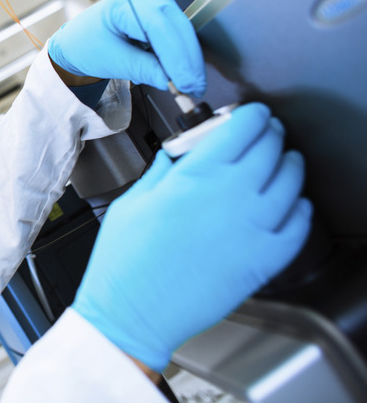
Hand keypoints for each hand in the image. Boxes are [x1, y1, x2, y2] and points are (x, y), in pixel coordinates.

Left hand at [48, 0, 205, 95]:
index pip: (159, 28)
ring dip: (188, 60)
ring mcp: (156, 5)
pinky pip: (179, 35)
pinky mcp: (162, 17)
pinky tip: (179, 74)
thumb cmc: (87, 45)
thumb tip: (170, 81)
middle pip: (177, 27)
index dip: (176, 56)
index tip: (184, 82)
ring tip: (189, 86)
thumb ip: (143, 69)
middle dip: (188, 61)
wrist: (78, 43)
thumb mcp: (112, 61)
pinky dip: (181, 56)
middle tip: (194, 88)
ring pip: (183, 31)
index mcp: (125, 3)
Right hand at [71, 103, 311, 371]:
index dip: (253, 115)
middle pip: (272, 148)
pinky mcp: (264, 260)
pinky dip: (301, 209)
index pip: (243, 127)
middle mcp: (231, 195)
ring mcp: (253, 228)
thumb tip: (175, 154)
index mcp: (195, 175)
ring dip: (290, 165)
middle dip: (271, 134)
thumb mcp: (132, 202)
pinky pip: (299, 226)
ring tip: (284, 163)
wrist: (134, 312)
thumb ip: (160, 171)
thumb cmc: (125, 261)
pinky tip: (294, 205)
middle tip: (266, 134)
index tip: (252, 115)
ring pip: (293, 182)